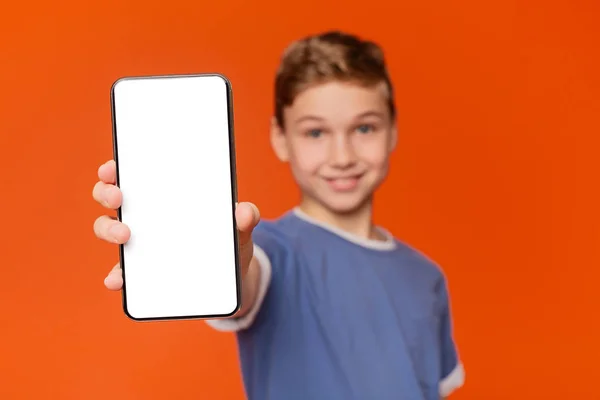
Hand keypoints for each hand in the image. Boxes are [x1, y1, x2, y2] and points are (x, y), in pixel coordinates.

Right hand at [92, 159, 259, 290]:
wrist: (232, 278)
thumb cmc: (229, 241)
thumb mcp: (239, 227)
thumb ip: (245, 217)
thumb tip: (245, 211)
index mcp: (164, 195)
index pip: (132, 173)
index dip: (115, 167)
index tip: (114, 167)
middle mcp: (144, 215)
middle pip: (111, 196)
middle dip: (107, 192)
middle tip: (119, 197)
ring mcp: (139, 243)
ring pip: (108, 229)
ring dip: (109, 229)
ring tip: (125, 235)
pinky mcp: (141, 273)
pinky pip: (121, 272)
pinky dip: (116, 275)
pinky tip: (117, 280)